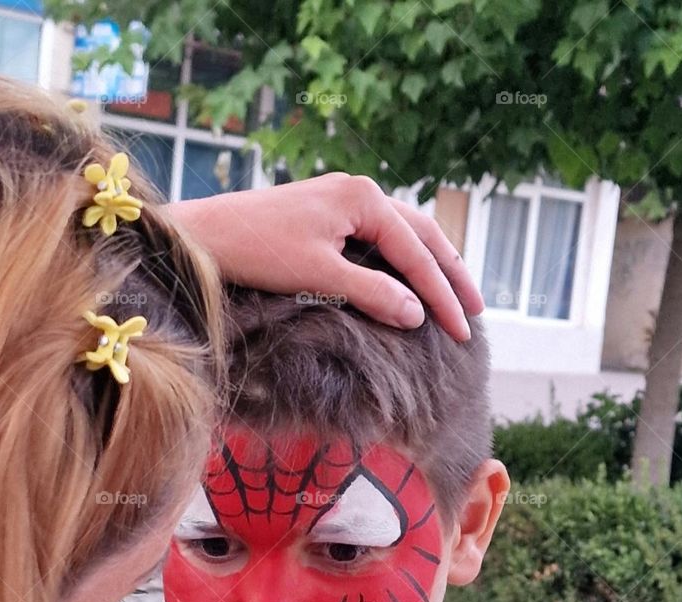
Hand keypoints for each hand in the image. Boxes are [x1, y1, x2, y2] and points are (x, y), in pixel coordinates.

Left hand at [167, 172, 483, 340]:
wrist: (205, 235)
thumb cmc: (257, 251)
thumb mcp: (319, 275)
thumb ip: (372, 293)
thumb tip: (417, 316)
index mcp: (363, 197)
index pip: (416, 252)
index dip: (442, 295)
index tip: (461, 330)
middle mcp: (359, 191)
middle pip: (422, 234)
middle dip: (450, 274)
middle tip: (476, 310)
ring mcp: (342, 201)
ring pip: (403, 233)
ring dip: (430, 264)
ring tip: (455, 295)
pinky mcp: (327, 216)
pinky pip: (379, 238)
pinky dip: (402, 260)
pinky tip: (409, 280)